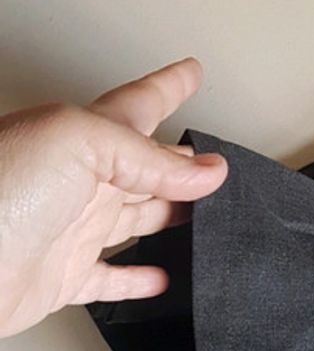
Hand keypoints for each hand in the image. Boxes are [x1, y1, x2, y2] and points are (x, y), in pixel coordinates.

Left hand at [0, 58, 227, 337]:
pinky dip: (140, 278)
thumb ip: (145, 155)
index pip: (137, 104)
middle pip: (143, 167)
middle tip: (214, 160)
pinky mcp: (63, 279)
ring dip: (171, 215)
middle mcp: (77, 181)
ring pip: (136, 219)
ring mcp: (70, 230)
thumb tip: (206, 171)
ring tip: (205, 215)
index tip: (192, 71)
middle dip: (181, 161)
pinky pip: (111, 279)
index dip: (168, 87)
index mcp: (80, 136)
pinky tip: (162, 277)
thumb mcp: (77, 144)